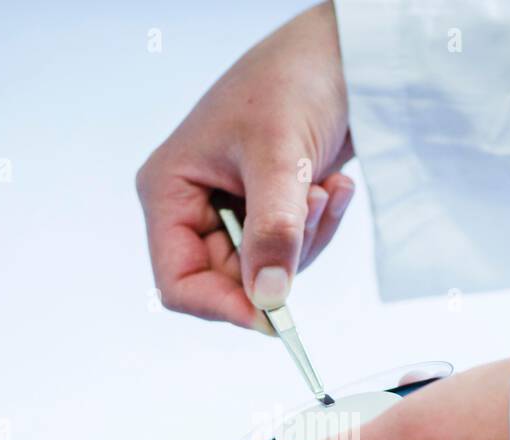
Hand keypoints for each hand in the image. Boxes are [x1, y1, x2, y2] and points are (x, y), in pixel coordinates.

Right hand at [135, 2, 353, 331]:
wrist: (340, 52)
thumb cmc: (292, 82)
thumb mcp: (279, 158)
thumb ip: (273, 231)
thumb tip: (268, 298)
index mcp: (168, 191)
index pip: (178, 282)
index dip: (221, 306)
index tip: (272, 317)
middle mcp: (192, 207)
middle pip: (229, 281)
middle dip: (280, 257)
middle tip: (312, 207)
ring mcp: (231, 210)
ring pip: (267, 271)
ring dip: (307, 238)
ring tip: (325, 187)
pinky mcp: (268, 209)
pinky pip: (291, 250)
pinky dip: (319, 226)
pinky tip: (335, 185)